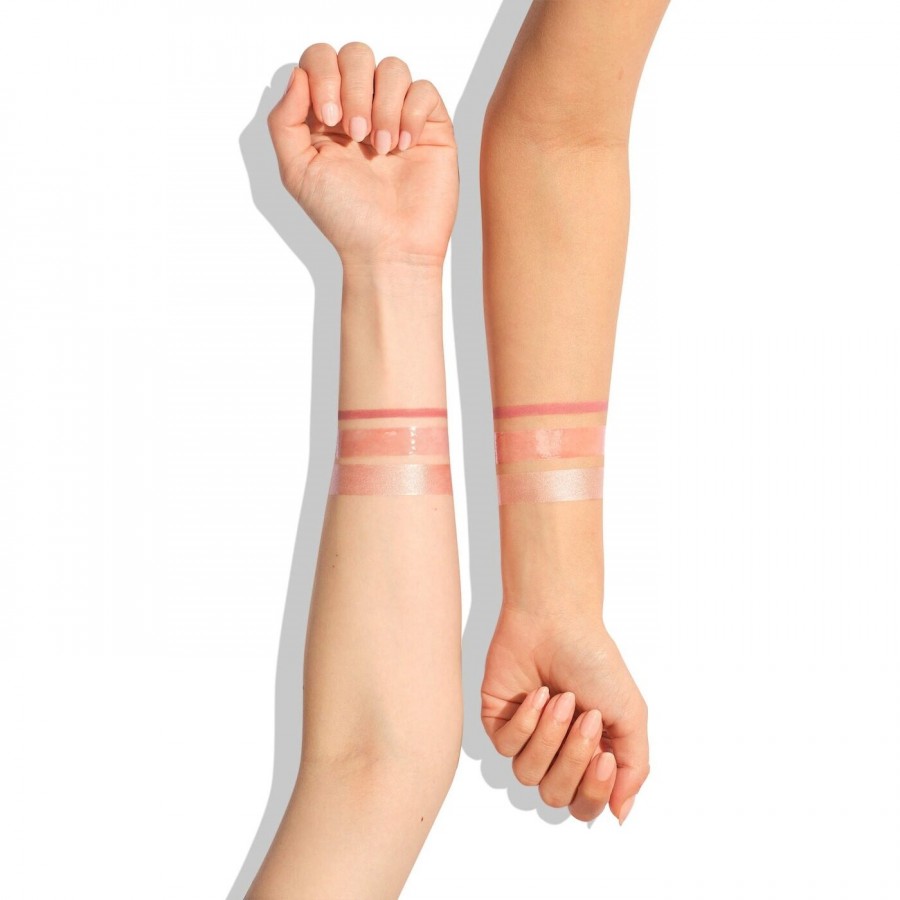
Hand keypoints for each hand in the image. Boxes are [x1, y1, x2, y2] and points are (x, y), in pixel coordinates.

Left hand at [267, 42, 457, 266]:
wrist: (389, 249)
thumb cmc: (345, 218)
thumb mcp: (297, 171)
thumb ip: (284, 120)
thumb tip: (299, 75)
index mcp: (326, 115)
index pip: (321, 60)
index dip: (324, 77)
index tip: (329, 120)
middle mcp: (362, 109)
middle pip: (356, 54)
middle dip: (353, 89)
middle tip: (357, 135)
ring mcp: (397, 116)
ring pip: (392, 68)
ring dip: (383, 106)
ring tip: (382, 149)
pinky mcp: (430, 128)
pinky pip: (424, 90)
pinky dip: (411, 113)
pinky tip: (405, 146)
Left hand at [481, 604, 649, 821]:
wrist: (557, 622)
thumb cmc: (594, 661)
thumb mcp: (629, 714)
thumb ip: (633, 768)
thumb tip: (621, 813)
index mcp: (588, 756)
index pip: (585, 805)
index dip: (593, 789)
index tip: (604, 755)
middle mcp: (555, 753)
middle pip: (555, 795)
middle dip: (572, 756)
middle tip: (585, 716)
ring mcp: (524, 739)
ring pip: (528, 773)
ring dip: (549, 735)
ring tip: (561, 697)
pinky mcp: (498, 721)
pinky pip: (506, 746)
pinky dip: (526, 720)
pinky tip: (537, 693)